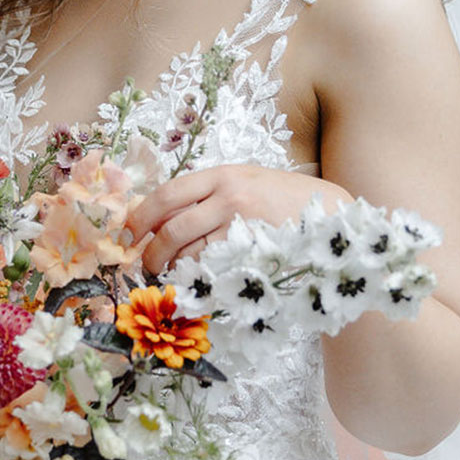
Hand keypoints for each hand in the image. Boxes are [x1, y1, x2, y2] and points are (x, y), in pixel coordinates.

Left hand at [124, 164, 349, 275]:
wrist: (331, 212)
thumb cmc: (284, 199)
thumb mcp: (246, 183)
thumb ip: (208, 196)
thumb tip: (163, 221)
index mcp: (223, 175)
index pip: (167, 194)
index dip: (140, 216)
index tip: (127, 233)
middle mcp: (229, 196)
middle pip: (172, 228)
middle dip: (151, 252)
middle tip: (146, 267)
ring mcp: (244, 225)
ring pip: (191, 254)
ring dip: (175, 271)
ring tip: (171, 278)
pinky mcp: (256, 251)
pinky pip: (216, 271)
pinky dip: (200, 280)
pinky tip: (198, 284)